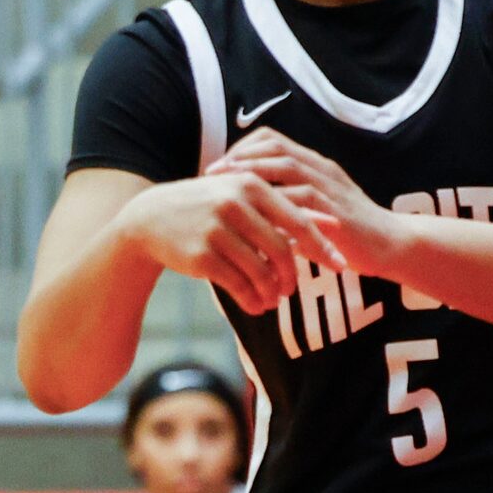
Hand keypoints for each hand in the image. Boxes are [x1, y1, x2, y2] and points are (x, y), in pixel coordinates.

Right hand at [115, 171, 327, 313]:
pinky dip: (252, 300)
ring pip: (260, 271)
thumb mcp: (245, 198)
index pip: (298, 220)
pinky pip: (238, 285)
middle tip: (293, 289)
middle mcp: (235, 204)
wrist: (152, 218)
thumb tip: (334, 222)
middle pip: (282, 249)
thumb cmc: (210, 207)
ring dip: (272, 292)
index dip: (322, 246)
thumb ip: (287, 209)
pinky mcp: (201, 256)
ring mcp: (217, 230)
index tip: (340, 265)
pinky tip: (256, 306)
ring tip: (274, 300)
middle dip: (292, 275)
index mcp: (252, 185)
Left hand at [208, 129, 401, 280]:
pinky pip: (301, 197)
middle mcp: (322, 169)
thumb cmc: (353, 233)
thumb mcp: (318, 212)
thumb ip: (291, 207)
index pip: (274, 140)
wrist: (392, 244)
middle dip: (240, 156)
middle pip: (275, 145)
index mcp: (317, 166)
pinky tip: (252, 212)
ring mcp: (330, 186)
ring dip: (251, 172)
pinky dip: (274, 201)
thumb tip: (255, 215)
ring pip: (286, 165)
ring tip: (225, 185)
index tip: (221, 166)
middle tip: (213, 172)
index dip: (243, 148)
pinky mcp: (335, 208)